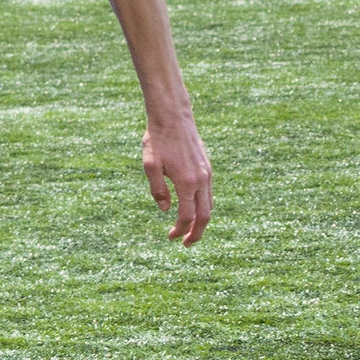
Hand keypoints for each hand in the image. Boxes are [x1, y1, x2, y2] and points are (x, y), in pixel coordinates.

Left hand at [141, 113, 212, 246]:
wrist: (173, 115)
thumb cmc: (158, 139)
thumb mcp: (150, 165)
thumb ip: (158, 190)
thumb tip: (165, 210)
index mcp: (186, 181)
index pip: (187, 216)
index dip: (179, 230)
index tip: (170, 237)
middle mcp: (201, 179)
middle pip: (205, 216)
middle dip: (196, 233)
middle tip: (185, 244)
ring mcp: (207, 173)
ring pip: (209, 205)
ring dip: (200, 221)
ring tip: (188, 230)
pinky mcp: (207, 167)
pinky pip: (209, 193)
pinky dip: (203, 206)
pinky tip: (192, 209)